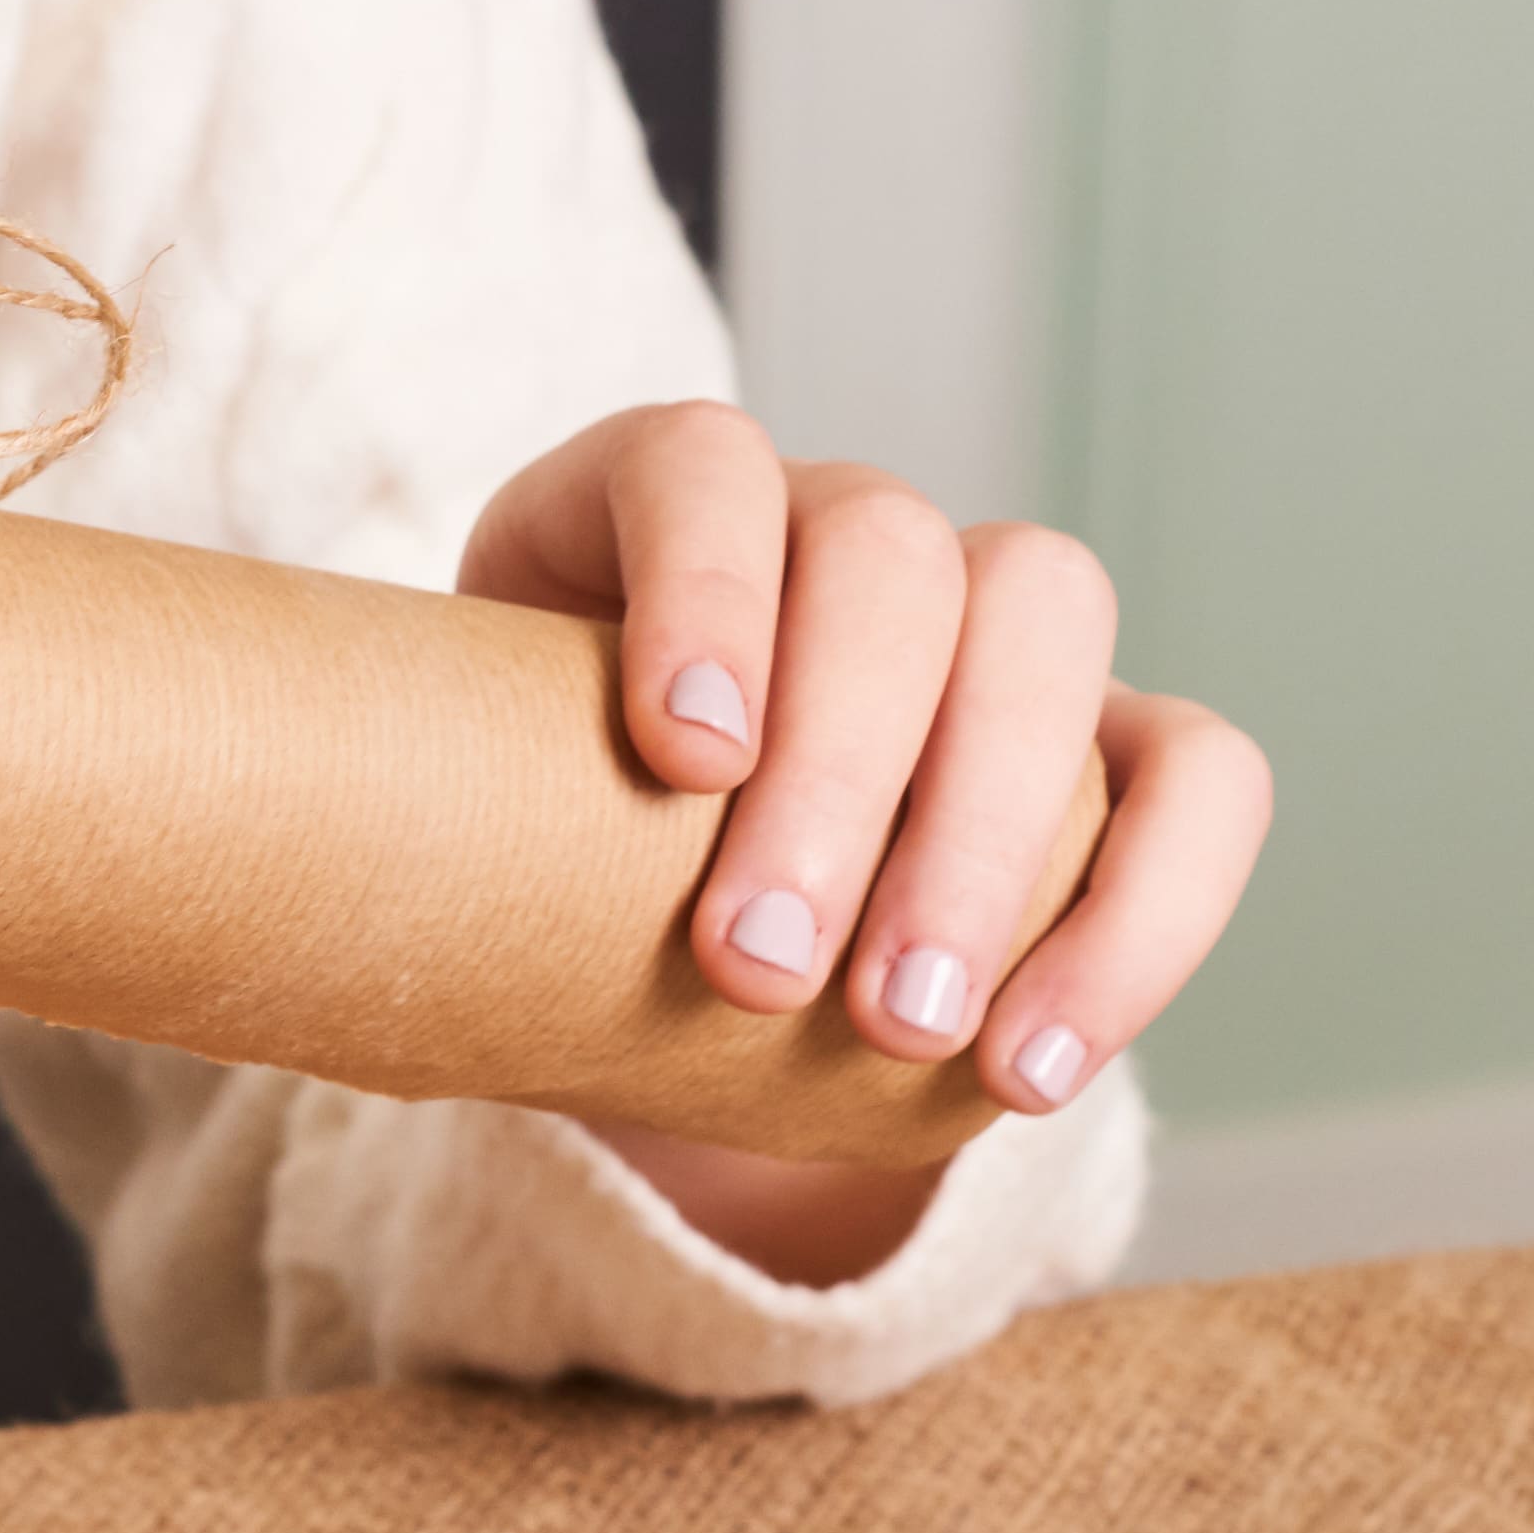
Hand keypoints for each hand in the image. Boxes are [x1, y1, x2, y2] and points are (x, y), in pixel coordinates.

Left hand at [463, 405, 1272, 1283]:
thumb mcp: (452, 827)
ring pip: (1049, 632)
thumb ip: (431, 821)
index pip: (700, 467)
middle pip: (894, 561)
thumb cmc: (517, 866)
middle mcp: (837, 532)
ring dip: (988, 839)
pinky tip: (1028, 1066)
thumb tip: (336, 916)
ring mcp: (992, 621)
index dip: (704, 589)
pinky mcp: (1114, 739)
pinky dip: (1140, 918)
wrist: (636, 954)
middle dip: (841, 773)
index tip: (679, 757)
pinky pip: (1197, 779)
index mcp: (655, 509)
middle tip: (761, 974)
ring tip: (896, 1032)